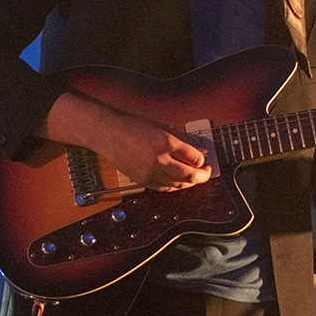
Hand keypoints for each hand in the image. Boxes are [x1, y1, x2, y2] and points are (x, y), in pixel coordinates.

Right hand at [45, 92, 212, 191]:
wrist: (108, 133)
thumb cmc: (132, 126)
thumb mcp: (162, 127)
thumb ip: (181, 139)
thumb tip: (198, 150)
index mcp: (166, 142)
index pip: (194, 157)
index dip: (202, 160)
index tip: (204, 158)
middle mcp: (159, 159)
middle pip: (189, 175)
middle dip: (202, 176)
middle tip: (207, 173)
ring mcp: (150, 172)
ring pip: (177, 185)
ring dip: (189, 183)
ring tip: (194, 178)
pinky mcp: (142, 180)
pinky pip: (164, 188)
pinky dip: (174, 186)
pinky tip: (179, 182)